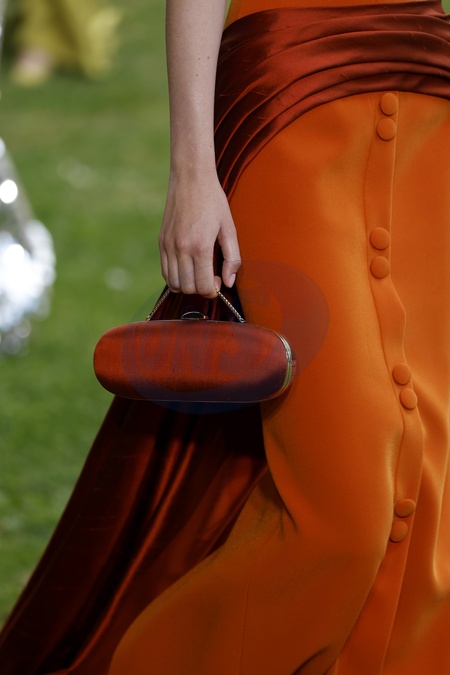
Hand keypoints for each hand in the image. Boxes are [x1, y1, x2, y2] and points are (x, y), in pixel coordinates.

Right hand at [158, 171, 240, 297]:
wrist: (190, 178)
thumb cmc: (213, 202)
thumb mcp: (229, 228)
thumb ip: (232, 258)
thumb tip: (228, 282)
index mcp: (200, 246)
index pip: (203, 286)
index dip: (212, 290)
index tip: (218, 281)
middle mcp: (181, 249)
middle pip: (188, 288)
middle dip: (201, 289)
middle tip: (210, 277)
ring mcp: (168, 246)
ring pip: (174, 283)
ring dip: (187, 285)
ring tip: (198, 273)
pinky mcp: (162, 241)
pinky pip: (165, 271)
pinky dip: (175, 277)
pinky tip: (187, 268)